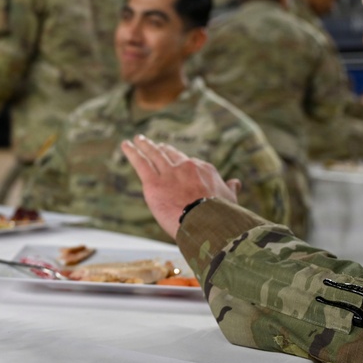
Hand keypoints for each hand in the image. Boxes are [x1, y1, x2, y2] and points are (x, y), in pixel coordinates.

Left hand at [121, 135, 240, 237]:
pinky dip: (132, 152)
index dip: (182, 162)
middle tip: (157, 145)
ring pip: (154, 155)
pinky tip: (126, 145)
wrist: (207, 223)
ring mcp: (169, 173)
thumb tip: (236, 182)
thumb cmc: (220, 216)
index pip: (190, 164)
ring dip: (146, 146)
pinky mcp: (153, 183)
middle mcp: (186, 167)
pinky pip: (141, 163)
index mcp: (204, 170)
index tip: (177, 159)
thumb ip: (230, 189)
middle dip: (162, 149)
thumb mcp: (230, 199)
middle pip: (171, 155)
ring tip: (138, 139)